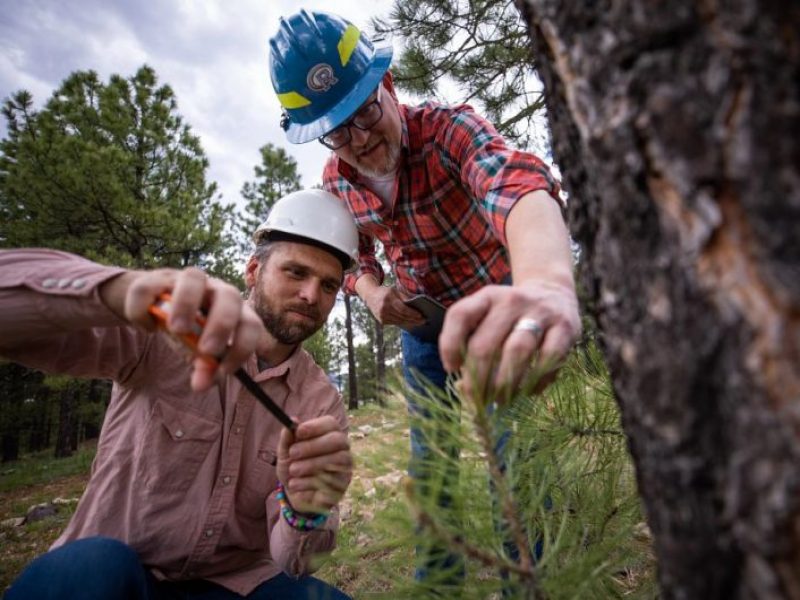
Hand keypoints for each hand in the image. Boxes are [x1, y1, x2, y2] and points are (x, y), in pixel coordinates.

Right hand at [100, 267, 266, 390]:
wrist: (154, 305)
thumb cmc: (188, 330)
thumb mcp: (198, 351)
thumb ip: (205, 368)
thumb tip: (201, 384)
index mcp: (234, 310)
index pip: (251, 323)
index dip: (243, 347)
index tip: (223, 370)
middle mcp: (215, 289)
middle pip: (230, 294)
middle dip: (221, 324)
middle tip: (205, 350)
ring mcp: (186, 280)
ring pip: (193, 277)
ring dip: (186, 305)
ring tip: (175, 330)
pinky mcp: (156, 278)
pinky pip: (149, 289)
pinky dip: (144, 311)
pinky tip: (147, 328)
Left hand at [276, 415, 352, 514]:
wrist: (296, 495)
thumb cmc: (294, 467)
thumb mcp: (286, 453)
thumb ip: (288, 438)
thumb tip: (292, 420)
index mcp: (329, 434)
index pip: (331, 424)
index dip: (316, 426)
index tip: (298, 431)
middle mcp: (342, 448)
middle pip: (337, 440)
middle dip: (313, 446)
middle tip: (293, 453)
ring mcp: (345, 467)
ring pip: (336, 460)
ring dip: (311, 465)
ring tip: (293, 471)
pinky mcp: (343, 485)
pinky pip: (332, 481)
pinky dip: (310, 483)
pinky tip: (297, 485)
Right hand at [363, 285, 425, 327]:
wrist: (370, 296)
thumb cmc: (385, 292)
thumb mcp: (395, 291)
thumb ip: (405, 297)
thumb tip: (416, 305)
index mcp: (388, 299)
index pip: (403, 309)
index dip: (412, 313)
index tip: (421, 315)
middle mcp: (384, 309)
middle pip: (402, 317)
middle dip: (414, 319)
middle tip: (424, 320)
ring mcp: (382, 316)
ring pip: (400, 321)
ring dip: (411, 323)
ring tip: (419, 323)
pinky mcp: (382, 321)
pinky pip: (395, 323)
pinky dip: (404, 323)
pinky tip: (411, 323)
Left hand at [439, 280, 580, 402]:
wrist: (554, 292)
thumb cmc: (511, 316)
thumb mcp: (488, 316)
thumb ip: (471, 344)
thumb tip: (463, 389)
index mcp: (487, 297)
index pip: (460, 316)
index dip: (449, 345)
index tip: (451, 369)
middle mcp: (511, 301)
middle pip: (485, 344)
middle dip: (477, 379)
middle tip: (476, 400)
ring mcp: (540, 312)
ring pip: (516, 352)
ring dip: (504, 383)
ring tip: (499, 400)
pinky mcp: (565, 327)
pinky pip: (548, 359)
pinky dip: (536, 380)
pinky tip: (528, 391)